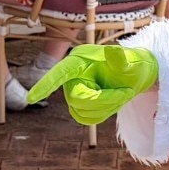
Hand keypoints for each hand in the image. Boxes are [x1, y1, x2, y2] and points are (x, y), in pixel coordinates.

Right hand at [26, 44, 159, 124]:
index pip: (60, 73)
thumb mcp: (132, 62)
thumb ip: (121, 59)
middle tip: (125, 94)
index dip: (46, 84)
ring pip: (80, 111)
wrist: (137, 75)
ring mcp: (75, 90)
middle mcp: (73, 75)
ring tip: (121, 94)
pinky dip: (101, 114)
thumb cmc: (134, 65)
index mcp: (80, 60)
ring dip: (104, 108)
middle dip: (102, 100)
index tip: (31, 98)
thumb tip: (114, 51)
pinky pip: (85, 118)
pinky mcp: (80, 104)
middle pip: (76, 98)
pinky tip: (112, 103)